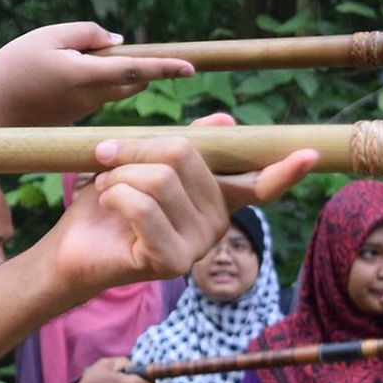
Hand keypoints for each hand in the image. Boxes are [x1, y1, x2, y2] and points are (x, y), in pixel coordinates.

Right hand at [0, 23, 193, 126]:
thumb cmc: (13, 68)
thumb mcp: (47, 37)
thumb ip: (87, 33)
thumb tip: (117, 42)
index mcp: (88, 76)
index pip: (137, 69)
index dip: (166, 67)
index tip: (191, 68)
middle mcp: (92, 98)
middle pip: (131, 81)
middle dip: (138, 66)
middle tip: (114, 49)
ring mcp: (83, 112)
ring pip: (112, 89)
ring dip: (112, 72)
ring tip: (70, 57)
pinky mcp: (72, 118)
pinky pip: (94, 96)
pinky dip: (93, 82)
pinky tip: (59, 73)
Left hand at [44, 116, 315, 294]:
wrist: (72, 248)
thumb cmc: (107, 203)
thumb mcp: (141, 163)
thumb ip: (181, 145)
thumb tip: (226, 120)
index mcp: (216, 197)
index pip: (261, 183)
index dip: (286, 169)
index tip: (311, 152)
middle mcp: (217, 222)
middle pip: (184, 155)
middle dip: (136, 149)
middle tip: (108, 160)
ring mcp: (197, 245)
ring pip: (159, 179)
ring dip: (118, 175)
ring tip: (106, 188)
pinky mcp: (172, 261)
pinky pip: (141, 205)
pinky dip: (113, 195)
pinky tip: (107, 205)